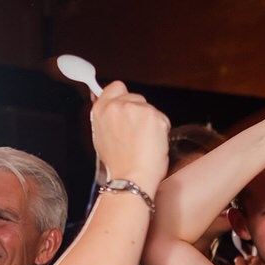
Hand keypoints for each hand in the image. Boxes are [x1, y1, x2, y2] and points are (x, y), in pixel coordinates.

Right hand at [90, 81, 170, 195]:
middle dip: (139, 112)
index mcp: (101, 110)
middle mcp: (118, 105)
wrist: (132, 177)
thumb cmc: (119, 164)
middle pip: (136, 97)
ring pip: (150, 108)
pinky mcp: (154, 116)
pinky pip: (162, 118)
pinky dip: (161, 130)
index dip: (123, 96)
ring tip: (144, 142)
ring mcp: (137, 109)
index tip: (127, 104)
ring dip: (151, 122)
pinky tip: (153, 143)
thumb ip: (107, 117)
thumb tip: (109, 105)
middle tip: (137, 133)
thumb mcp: (102, 137)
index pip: (115, 87)